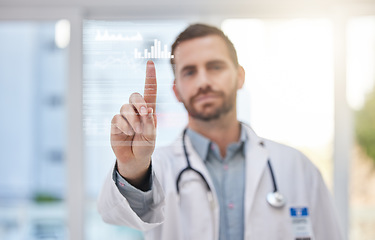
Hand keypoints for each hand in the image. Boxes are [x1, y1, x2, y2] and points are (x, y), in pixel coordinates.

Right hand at [110, 60, 156, 186]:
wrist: (135, 158)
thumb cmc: (146, 145)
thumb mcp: (152, 135)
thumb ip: (149, 123)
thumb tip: (147, 110)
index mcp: (149, 110)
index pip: (149, 90)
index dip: (149, 76)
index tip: (150, 62)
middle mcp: (136, 110)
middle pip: (135, 96)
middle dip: (139, 103)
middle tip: (145, 113)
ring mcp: (124, 116)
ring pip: (126, 108)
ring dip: (133, 119)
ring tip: (136, 131)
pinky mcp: (115, 123)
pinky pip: (117, 118)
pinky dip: (124, 126)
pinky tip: (127, 133)